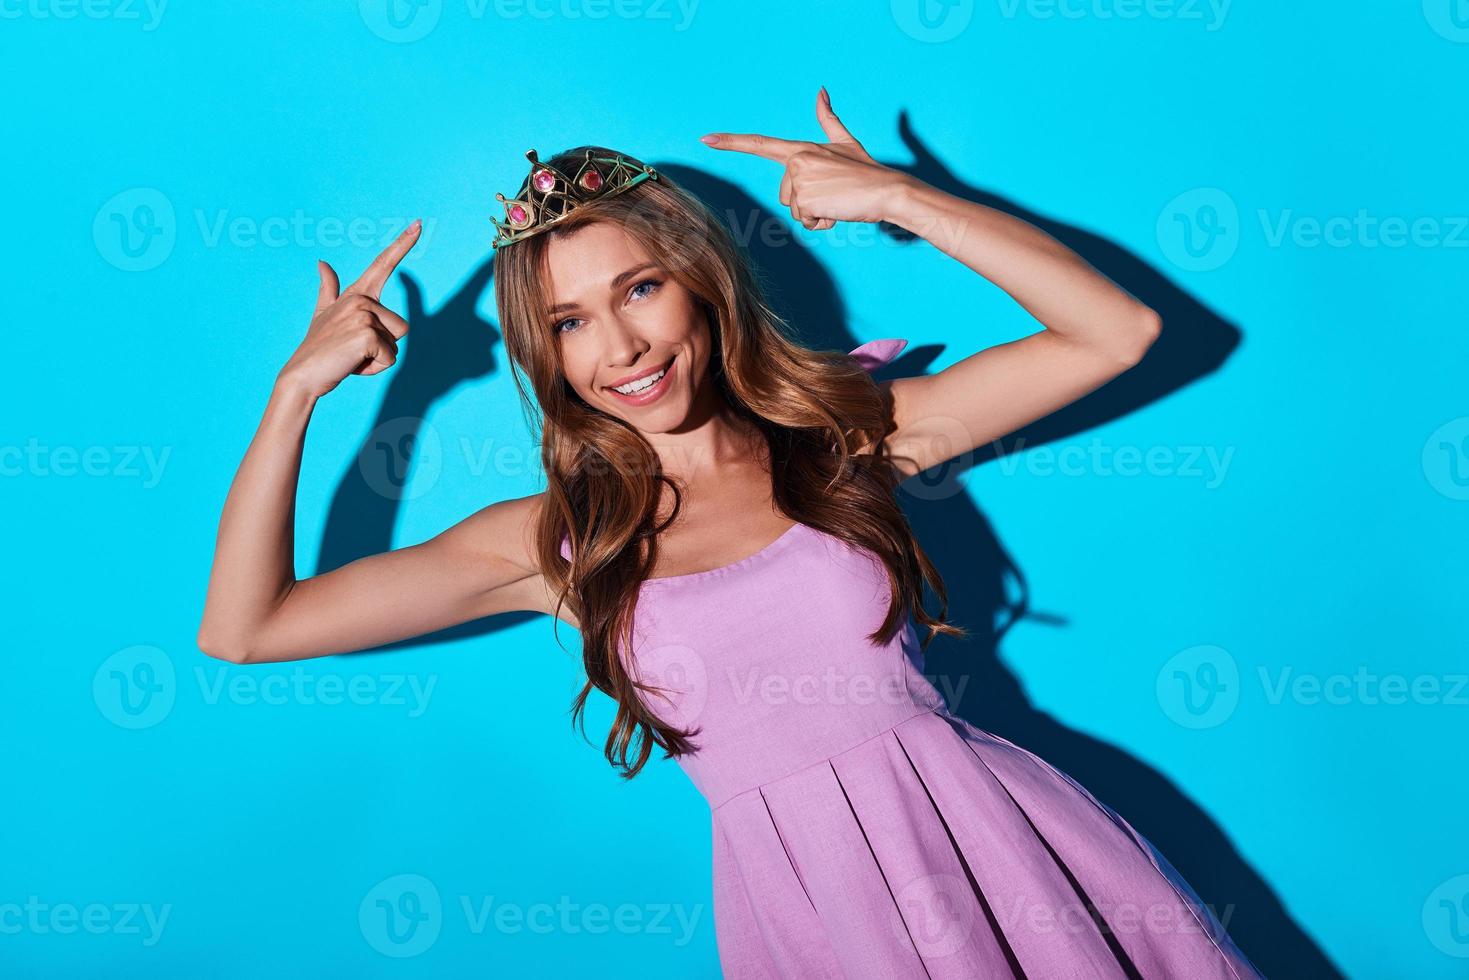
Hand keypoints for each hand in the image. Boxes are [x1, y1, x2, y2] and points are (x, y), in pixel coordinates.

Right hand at [277, 219, 420, 398]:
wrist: (303, 374)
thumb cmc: (318, 347)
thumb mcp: (323, 313)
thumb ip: (328, 288)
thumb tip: (322, 262)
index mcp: (356, 294)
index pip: (383, 263)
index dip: (402, 243)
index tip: (419, 223)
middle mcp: (361, 299)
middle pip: (400, 327)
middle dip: (383, 346)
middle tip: (353, 350)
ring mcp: (364, 315)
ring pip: (396, 343)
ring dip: (379, 357)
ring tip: (352, 356)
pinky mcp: (368, 335)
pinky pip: (390, 358)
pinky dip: (375, 368)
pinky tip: (352, 364)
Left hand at [700, 88, 909, 230]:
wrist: (887, 190)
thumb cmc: (866, 171)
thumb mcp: (845, 142)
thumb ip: (828, 119)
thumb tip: (820, 90)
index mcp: (802, 148)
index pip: (760, 144)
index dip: (731, 141)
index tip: (706, 138)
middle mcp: (796, 160)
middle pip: (784, 194)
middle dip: (807, 202)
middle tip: (834, 193)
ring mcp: (799, 180)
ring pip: (794, 210)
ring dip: (815, 213)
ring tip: (837, 200)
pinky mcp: (804, 199)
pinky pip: (805, 221)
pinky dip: (822, 222)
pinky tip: (837, 210)